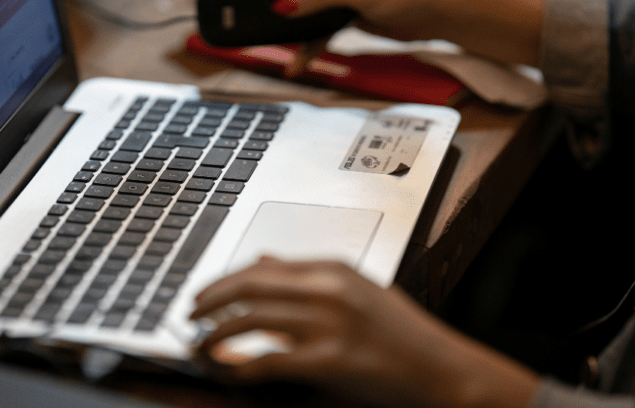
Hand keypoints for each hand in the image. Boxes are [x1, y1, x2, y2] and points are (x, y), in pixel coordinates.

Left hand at [191, 257, 539, 407]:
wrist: (443, 371)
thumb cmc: (403, 336)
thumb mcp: (357, 290)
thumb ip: (309, 277)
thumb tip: (264, 261)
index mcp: (332, 269)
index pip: (259, 266)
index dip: (223, 281)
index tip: (204, 294)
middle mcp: (327, 289)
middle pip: (247, 286)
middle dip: (210, 301)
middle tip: (191, 316)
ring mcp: (328, 323)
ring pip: (249, 319)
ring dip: (215, 335)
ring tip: (201, 346)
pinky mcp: (330, 359)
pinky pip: (268, 360)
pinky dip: (241, 367)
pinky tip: (230, 372)